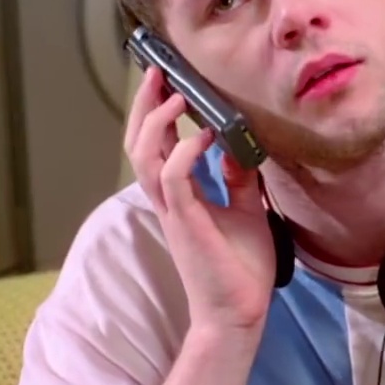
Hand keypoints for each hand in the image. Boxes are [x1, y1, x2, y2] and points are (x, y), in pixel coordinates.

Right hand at [125, 66, 275, 334]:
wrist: (239, 313)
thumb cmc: (240, 268)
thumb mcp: (246, 209)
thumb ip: (238, 177)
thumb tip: (237, 145)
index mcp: (177, 197)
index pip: (154, 146)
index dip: (154, 112)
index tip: (166, 80)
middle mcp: (167, 201)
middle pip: (137, 144)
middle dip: (143, 105)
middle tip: (157, 71)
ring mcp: (173, 212)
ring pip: (144, 157)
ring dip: (157, 122)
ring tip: (177, 94)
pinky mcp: (185, 224)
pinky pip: (173, 180)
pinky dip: (185, 152)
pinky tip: (205, 135)